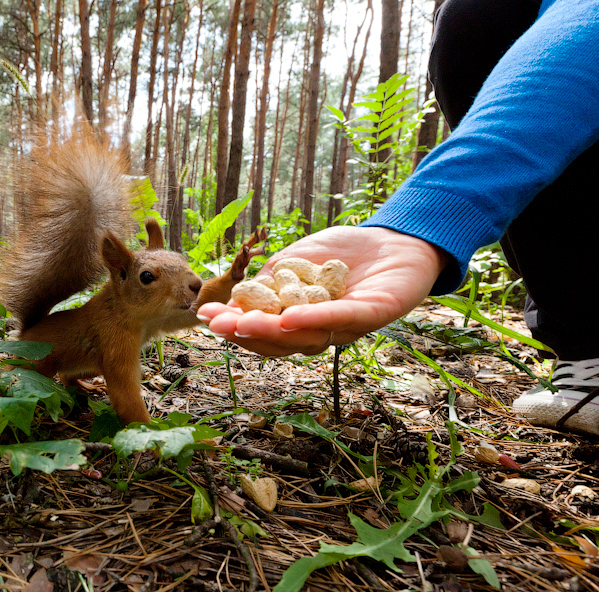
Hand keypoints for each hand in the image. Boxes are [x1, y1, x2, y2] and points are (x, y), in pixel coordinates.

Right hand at [197, 226, 447, 356]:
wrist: (394, 239)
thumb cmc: (342, 253)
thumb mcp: (295, 263)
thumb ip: (270, 281)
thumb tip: (234, 298)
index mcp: (303, 323)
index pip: (266, 333)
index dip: (235, 327)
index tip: (205, 315)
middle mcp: (324, 332)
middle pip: (283, 344)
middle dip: (247, 335)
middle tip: (218, 325)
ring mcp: (349, 326)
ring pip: (308, 338)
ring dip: (273, 332)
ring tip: (244, 323)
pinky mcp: (376, 313)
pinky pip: (342, 319)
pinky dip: (315, 320)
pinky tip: (289, 316)